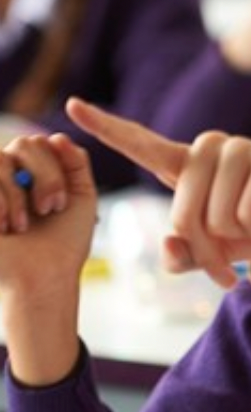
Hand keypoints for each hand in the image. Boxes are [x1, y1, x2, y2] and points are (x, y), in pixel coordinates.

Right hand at [0, 133, 96, 385]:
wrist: (43, 276)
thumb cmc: (65, 242)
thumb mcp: (81, 197)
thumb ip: (76, 163)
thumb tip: (58, 135)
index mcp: (38, 171)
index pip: (42, 142)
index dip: (54, 168)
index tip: (60, 204)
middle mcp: (12, 174)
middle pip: (25, 144)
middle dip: (45, 177)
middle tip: (48, 210)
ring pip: (1, 160)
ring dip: (18, 195)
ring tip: (22, 226)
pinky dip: (0, 201)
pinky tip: (4, 227)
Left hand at [65, 98, 250, 284]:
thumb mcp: (217, 252)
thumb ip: (184, 254)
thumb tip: (171, 245)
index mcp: (189, 165)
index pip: (142, 145)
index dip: (107, 128)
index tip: (73, 107)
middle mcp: (210, 149)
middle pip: (182, 211)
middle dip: (204, 250)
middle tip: (224, 271)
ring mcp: (242, 148)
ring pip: (215, 214)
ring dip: (236, 239)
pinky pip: (248, 209)